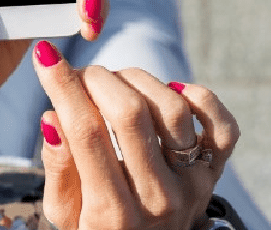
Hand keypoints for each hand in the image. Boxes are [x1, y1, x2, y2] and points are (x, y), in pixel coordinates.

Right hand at [33, 41, 240, 229]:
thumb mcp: (65, 216)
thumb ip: (58, 170)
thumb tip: (52, 118)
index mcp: (111, 214)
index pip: (86, 133)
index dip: (63, 87)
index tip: (46, 56)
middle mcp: (158, 199)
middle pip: (130, 114)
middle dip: (97, 79)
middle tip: (81, 76)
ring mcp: (192, 185)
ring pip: (173, 109)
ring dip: (138, 81)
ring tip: (116, 84)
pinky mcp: (214, 175)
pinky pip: (223, 127)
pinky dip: (200, 98)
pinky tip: (171, 91)